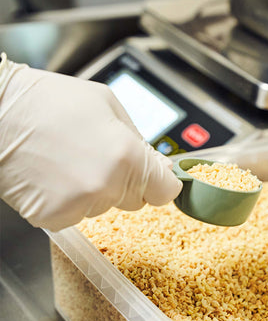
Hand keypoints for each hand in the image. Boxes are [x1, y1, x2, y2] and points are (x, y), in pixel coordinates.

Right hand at [0, 54, 181, 230]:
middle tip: (99, 155)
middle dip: (126, 181)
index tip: (156, 178)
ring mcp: (78, 205)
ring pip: (105, 206)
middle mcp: (106, 186)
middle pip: (136, 200)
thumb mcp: (109, 106)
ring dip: (96, 189)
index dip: (161, 182)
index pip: (165, 191)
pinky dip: (70, 199)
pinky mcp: (52, 218)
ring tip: (70, 159)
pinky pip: (76, 213)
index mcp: (127, 157)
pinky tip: (54, 174)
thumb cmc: (49, 102)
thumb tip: (159, 166)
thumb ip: (140, 142)